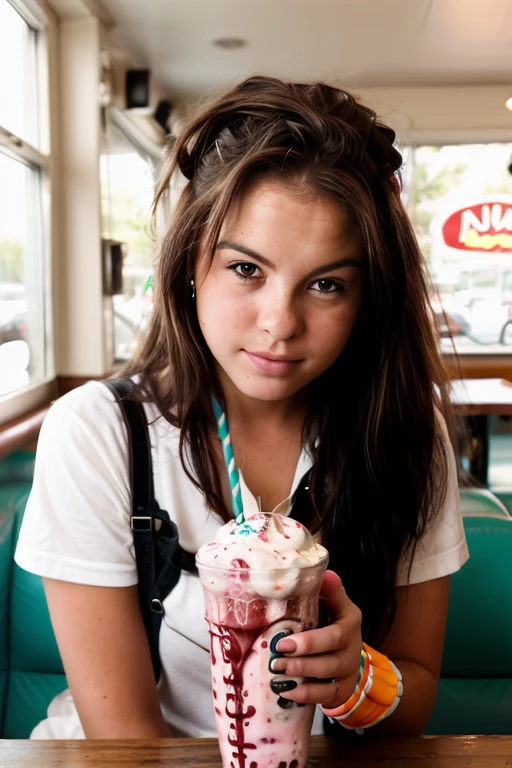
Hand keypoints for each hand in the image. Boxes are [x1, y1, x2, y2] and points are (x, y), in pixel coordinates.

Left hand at [270, 570, 362, 708]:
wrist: (347, 646)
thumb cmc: (331, 616)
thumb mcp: (332, 600)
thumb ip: (327, 589)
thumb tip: (324, 572)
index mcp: (350, 621)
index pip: (336, 634)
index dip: (311, 642)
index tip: (285, 642)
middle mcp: (353, 647)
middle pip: (331, 659)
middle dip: (302, 661)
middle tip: (276, 658)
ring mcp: (349, 671)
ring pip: (328, 678)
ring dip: (301, 677)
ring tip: (277, 673)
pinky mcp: (341, 689)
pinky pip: (325, 696)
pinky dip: (305, 695)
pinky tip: (284, 691)